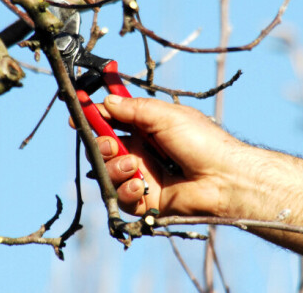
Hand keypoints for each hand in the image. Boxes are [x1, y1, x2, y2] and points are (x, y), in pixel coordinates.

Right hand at [92, 95, 302, 265]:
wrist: (224, 178)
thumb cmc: (203, 142)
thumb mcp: (165, 116)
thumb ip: (133, 109)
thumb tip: (106, 102)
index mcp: (148, 127)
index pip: (113, 119)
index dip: (95, 117)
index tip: (78, 116)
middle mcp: (143, 151)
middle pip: (105, 147)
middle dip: (102, 145)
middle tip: (111, 144)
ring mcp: (143, 175)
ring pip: (109, 173)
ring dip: (115, 168)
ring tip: (132, 165)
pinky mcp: (145, 200)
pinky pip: (121, 197)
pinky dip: (126, 190)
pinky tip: (140, 185)